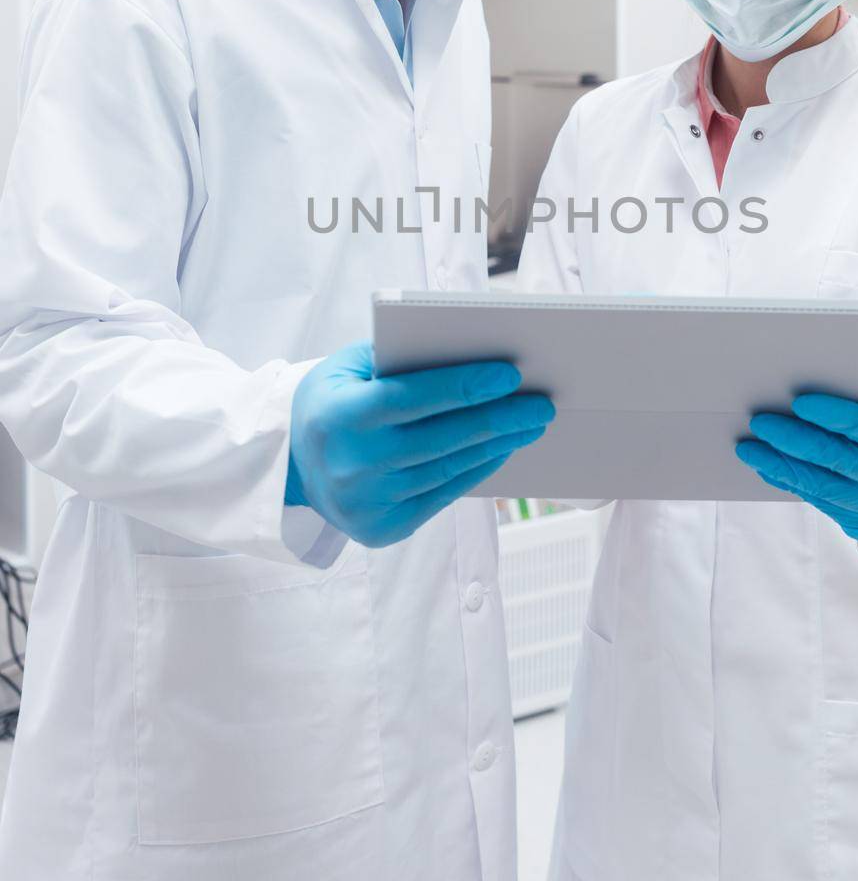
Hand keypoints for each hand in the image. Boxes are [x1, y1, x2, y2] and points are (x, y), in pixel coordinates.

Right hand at [287, 342, 553, 546]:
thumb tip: (469, 352)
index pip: (410, 399)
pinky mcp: (383, 528)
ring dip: (497, 445)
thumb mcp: (346, 367)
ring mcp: (367, 502)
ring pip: (447, 469)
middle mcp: (351, 464)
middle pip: (440, 439)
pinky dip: (478, 470)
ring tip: (531, 424)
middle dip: (498, 419)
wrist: (292, 467)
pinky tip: (502, 448)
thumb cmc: (332, 401)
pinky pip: (443, 495)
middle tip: (541, 404)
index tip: (510, 374)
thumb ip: (398, 356)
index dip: (462, 386)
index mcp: (338, 416)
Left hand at [735, 393, 857, 545]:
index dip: (833, 414)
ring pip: (820, 486)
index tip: (799, 402)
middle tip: (760, 422)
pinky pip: (818, 503)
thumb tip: (804, 398)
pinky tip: (767, 467)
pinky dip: (790, 482)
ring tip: (749, 448)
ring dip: (779, 464)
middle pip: (835, 459)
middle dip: (792, 440)